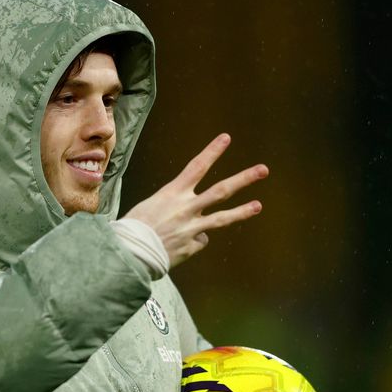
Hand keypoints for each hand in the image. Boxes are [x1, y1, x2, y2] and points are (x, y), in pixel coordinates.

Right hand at [124, 133, 266, 266]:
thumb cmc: (133, 228)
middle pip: (221, 190)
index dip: (212, 151)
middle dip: (244, 179)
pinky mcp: (192, 246)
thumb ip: (174, 208)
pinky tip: (178, 246)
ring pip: (222, 218)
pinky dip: (192, 242)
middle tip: (263, 170)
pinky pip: (198, 241)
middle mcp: (186, 208)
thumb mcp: (150, 206)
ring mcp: (192, 227)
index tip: (226, 138)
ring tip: (258, 205)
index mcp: (172, 193)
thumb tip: (191, 219)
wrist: (128, 253)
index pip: (197, 167)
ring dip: (242, 211)